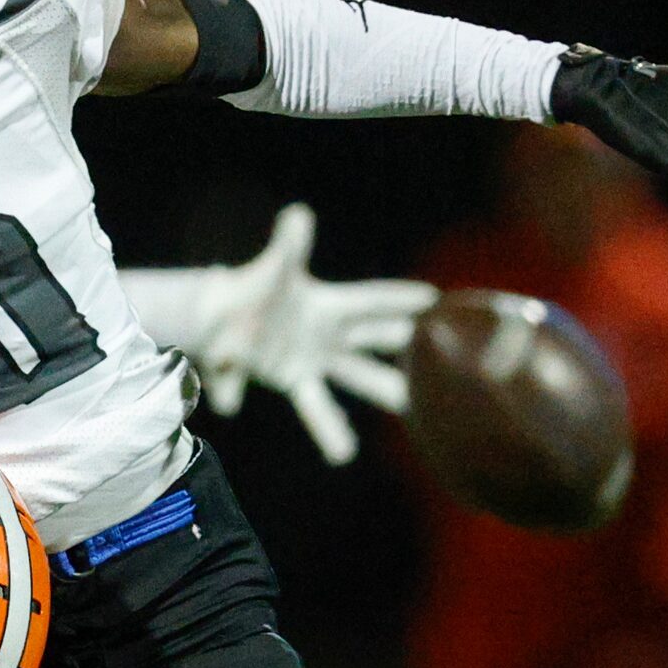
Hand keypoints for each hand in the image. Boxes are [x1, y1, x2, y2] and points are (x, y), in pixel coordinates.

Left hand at [197, 203, 433, 463]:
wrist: (225, 316)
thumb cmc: (255, 288)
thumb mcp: (274, 269)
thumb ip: (288, 247)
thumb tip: (297, 214)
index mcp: (330, 308)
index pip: (372, 302)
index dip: (401, 300)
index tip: (439, 300)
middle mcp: (329, 339)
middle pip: (370, 354)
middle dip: (403, 368)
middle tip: (442, 382)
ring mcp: (311, 364)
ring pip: (333, 393)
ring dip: (333, 425)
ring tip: (345, 453)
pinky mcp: (289, 380)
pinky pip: (297, 401)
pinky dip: (284, 409)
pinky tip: (312, 441)